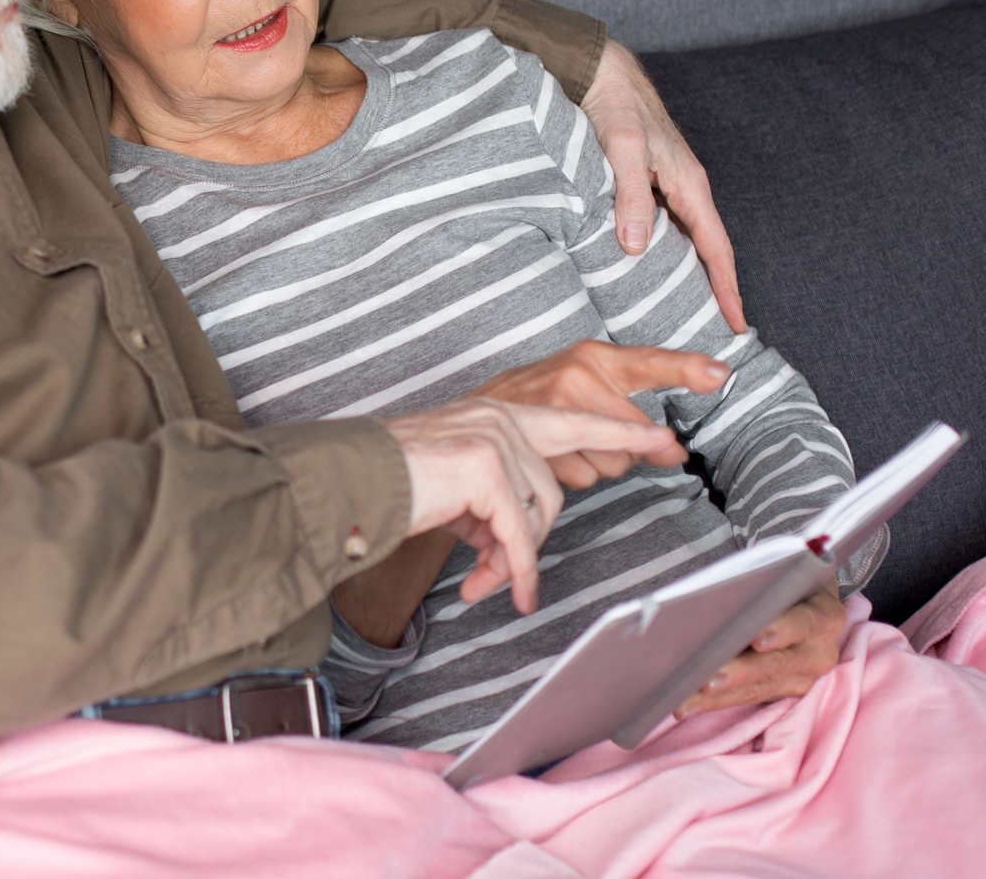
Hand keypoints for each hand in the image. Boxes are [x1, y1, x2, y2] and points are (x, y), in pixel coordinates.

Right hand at [383, 400, 680, 614]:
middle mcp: (498, 416)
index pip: (571, 420)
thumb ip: (492, 506)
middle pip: (553, 488)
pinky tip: (505, 593)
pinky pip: (518, 534)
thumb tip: (511, 554)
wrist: (343, 481)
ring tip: (479, 579)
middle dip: (530, 541)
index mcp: (493, 412)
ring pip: (538, 513)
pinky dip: (516, 570)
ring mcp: (493, 438)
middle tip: (503, 578)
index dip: (619, 431)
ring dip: (512, 557)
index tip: (662, 438)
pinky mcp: (484, 467)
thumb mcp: (454, 492)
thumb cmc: (389, 486)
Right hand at [469, 340, 720, 487]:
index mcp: (594, 357)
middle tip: (596, 435)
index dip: (687, 368)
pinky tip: (553, 455)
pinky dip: (572, 474)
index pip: (649, 361)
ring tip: (570, 444)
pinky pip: (582, 476)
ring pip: (611, 463)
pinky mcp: (537, 438)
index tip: (721, 375)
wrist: (477, 410)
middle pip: (635, 438)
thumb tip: (674, 453)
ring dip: (596, 464)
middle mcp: (576, 376)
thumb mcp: (589, 382)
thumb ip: (637, 411)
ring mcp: (554, 407)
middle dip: (624, 450)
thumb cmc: (542, 394)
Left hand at [580, 40, 745, 333]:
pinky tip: (647, 271)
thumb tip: (636, 247)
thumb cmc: (616, 107)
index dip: (726, 289)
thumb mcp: (623, 150)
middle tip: (713, 332)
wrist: (600, 73)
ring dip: (687, 274)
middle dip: (713, 290)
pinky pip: (662, 227)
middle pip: (706, 251)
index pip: (716, 249)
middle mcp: (683, 190)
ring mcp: (666, 186)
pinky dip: (662, 253)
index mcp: (689, 186)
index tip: (735, 324)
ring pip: (683, 240)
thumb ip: (630, 197)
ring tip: (683, 312)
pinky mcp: (645, 182)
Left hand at [675, 583, 845, 719]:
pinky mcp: (784, 692)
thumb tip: (715, 597)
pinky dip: (715, 702)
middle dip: (740, 672)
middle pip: (777, 663)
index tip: (758, 640)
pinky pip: (748, 698)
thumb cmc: (779, 580)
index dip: (782, 630)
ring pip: (759, 687)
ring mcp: (804, 676)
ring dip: (718, 696)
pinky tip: (686, 706)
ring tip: (687, 700)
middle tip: (707, 679)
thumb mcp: (777, 575)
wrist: (801, 597)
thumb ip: (758, 587)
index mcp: (824, 615)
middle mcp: (819, 651)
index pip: (804, 622)